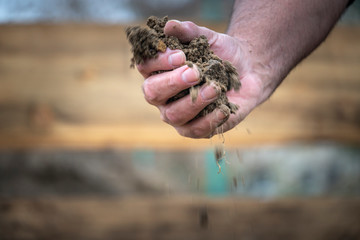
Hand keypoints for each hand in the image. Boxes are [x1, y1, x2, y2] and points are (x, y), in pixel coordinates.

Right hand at [137, 20, 271, 137]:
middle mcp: (163, 96)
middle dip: (172, 83)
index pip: (145, 67)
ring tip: (214, 88)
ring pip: (174, 115)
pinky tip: (223, 109)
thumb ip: (190, 32)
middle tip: (194, 73)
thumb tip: (169, 26)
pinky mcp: (196, 129)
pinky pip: (196, 130)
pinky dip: (210, 120)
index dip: (158, 62)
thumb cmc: (220, 55)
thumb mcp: (208, 39)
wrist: (247, 72)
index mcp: (159, 71)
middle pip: (153, 93)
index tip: (181, 55)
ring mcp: (178, 115)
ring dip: (194, 101)